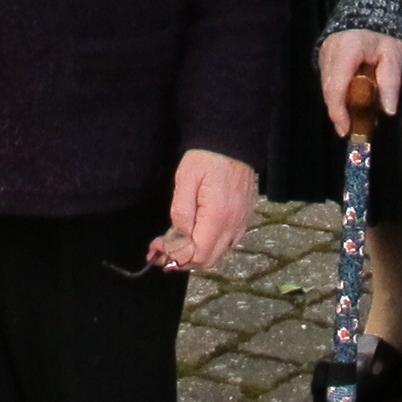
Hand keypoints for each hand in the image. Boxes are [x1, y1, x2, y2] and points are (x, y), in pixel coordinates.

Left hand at [149, 148, 257, 273]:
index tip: (157, 247)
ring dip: (195, 255)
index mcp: (218, 216)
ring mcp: (241, 222)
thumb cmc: (206, 157)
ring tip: (173, 246)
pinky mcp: (244, 217)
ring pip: (218, 254)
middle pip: (208, 260)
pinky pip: (227, 243)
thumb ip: (181, 211)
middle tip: (160, 252)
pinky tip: (194, 237)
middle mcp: (233, 224)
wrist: (230, 141)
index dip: (175, 257)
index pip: (197, 254)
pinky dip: (209, 246)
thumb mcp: (185, 179)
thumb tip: (179, 236)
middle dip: (182, 260)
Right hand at [317, 31, 401, 136]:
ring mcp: (324, 53)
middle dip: (340, 113)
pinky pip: (329, 80)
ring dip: (341, 104)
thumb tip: (389, 110)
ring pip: (327, 87)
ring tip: (358, 116)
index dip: (338, 112)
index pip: (336, 87)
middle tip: (354, 129)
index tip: (345, 129)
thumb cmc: (385, 32)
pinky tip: (354, 99)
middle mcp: (329, 51)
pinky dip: (340, 93)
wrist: (372, 9)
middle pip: (329, 91)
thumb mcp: (394, 54)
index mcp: (346, 49)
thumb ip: (391, 82)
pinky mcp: (324, 56)